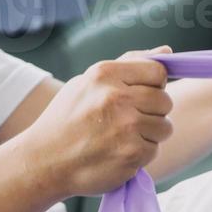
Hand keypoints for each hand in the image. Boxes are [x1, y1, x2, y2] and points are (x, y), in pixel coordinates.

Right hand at [16, 56, 172, 197]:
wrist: (44, 161)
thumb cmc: (68, 119)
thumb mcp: (88, 82)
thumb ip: (129, 64)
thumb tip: (167, 50)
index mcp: (105, 74)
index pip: (158, 71)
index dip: (155, 84)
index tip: (141, 94)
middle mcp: (117, 97)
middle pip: (165, 100)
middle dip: (152, 112)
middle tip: (126, 120)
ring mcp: (126, 127)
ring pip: (165, 127)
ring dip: (149, 134)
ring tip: (121, 137)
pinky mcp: (132, 153)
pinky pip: (154, 150)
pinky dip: (140, 154)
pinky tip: (117, 152)